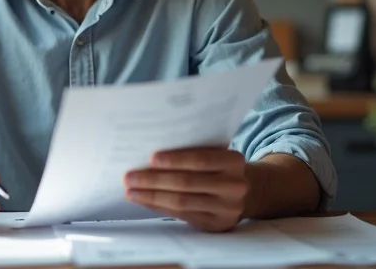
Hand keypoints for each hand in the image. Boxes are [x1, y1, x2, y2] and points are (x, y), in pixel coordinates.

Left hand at [124, 148, 248, 232]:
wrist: (246, 192)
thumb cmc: (219, 167)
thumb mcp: (216, 154)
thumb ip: (193, 151)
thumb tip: (150, 157)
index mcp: (234, 161)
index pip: (201, 160)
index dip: (175, 159)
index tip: (150, 158)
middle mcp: (234, 186)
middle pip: (187, 183)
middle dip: (154, 180)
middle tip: (129, 177)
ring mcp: (227, 208)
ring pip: (182, 202)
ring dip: (152, 196)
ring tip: (131, 191)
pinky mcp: (216, 224)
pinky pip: (182, 215)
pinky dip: (160, 207)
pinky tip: (145, 201)